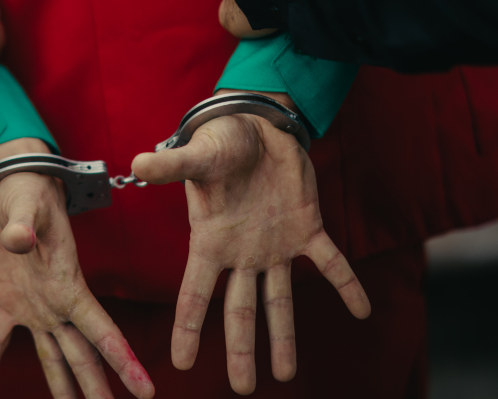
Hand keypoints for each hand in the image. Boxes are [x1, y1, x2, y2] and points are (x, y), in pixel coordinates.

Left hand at [0, 140, 154, 398]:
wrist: (14, 187)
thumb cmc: (28, 191)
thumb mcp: (27, 204)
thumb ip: (22, 225)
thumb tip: (17, 240)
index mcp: (69, 284)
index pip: (102, 330)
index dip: (123, 361)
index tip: (145, 390)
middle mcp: (57, 302)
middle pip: (82, 354)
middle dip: (96, 386)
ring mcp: (34, 305)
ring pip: (52, 354)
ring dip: (61, 385)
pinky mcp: (9, 300)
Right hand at [131, 92, 369, 394]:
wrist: (256, 124)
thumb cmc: (220, 141)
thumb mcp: (196, 156)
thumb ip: (170, 167)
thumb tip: (136, 164)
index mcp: (210, 242)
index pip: (195, 295)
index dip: (188, 329)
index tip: (181, 364)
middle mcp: (240, 254)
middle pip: (238, 311)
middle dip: (240, 350)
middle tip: (243, 387)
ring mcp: (274, 245)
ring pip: (278, 301)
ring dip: (283, 337)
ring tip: (285, 374)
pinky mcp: (307, 229)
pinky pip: (330, 263)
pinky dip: (347, 285)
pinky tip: (361, 311)